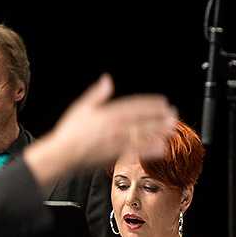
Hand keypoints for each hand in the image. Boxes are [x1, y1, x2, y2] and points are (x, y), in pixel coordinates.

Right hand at [23, 75, 175, 187]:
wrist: (62, 155)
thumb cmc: (69, 133)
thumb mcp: (81, 107)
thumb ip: (97, 94)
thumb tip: (107, 80)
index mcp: (106, 113)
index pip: (134, 106)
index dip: (150, 104)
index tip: (163, 102)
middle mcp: (113, 126)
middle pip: (142, 120)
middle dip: (159, 117)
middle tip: (173, 115)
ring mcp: (114, 141)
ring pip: (142, 134)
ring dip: (158, 131)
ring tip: (172, 129)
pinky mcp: (114, 155)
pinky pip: (136, 151)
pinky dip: (150, 149)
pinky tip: (161, 148)